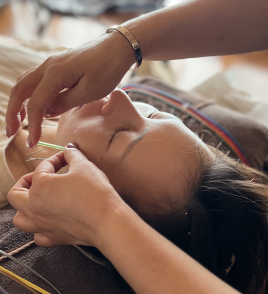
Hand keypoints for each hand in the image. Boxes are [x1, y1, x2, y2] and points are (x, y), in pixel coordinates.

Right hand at [5, 33, 133, 146]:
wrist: (118, 47)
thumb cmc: (108, 69)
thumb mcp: (89, 92)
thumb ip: (64, 102)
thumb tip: (47, 111)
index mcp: (54, 74)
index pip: (36, 104)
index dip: (32, 125)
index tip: (32, 142)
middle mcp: (47, 66)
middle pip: (20, 91)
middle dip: (13, 113)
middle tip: (10, 132)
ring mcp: (51, 63)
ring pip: (25, 84)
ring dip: (19, 103)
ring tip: (19, 122)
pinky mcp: (58, 65)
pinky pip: (37, 80)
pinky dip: (31, 94)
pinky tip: (37, 106)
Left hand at [7, 144, 122, 246]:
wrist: (106, 219)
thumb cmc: (94, 190)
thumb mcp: (84, 166)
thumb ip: (72, 154)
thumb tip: (69, 149)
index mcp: (40, 186)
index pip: (42, 168)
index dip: (55, 159)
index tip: (66, 157)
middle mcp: (34, 207)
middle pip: (16, 194)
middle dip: (25, 182)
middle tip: (39, 177)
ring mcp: (42, 225)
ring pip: (20, 218)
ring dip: (24, 208)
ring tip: (37, 200)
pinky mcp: (54, 238)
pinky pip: (38, 236)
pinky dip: (39, 228)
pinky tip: (49, 221)